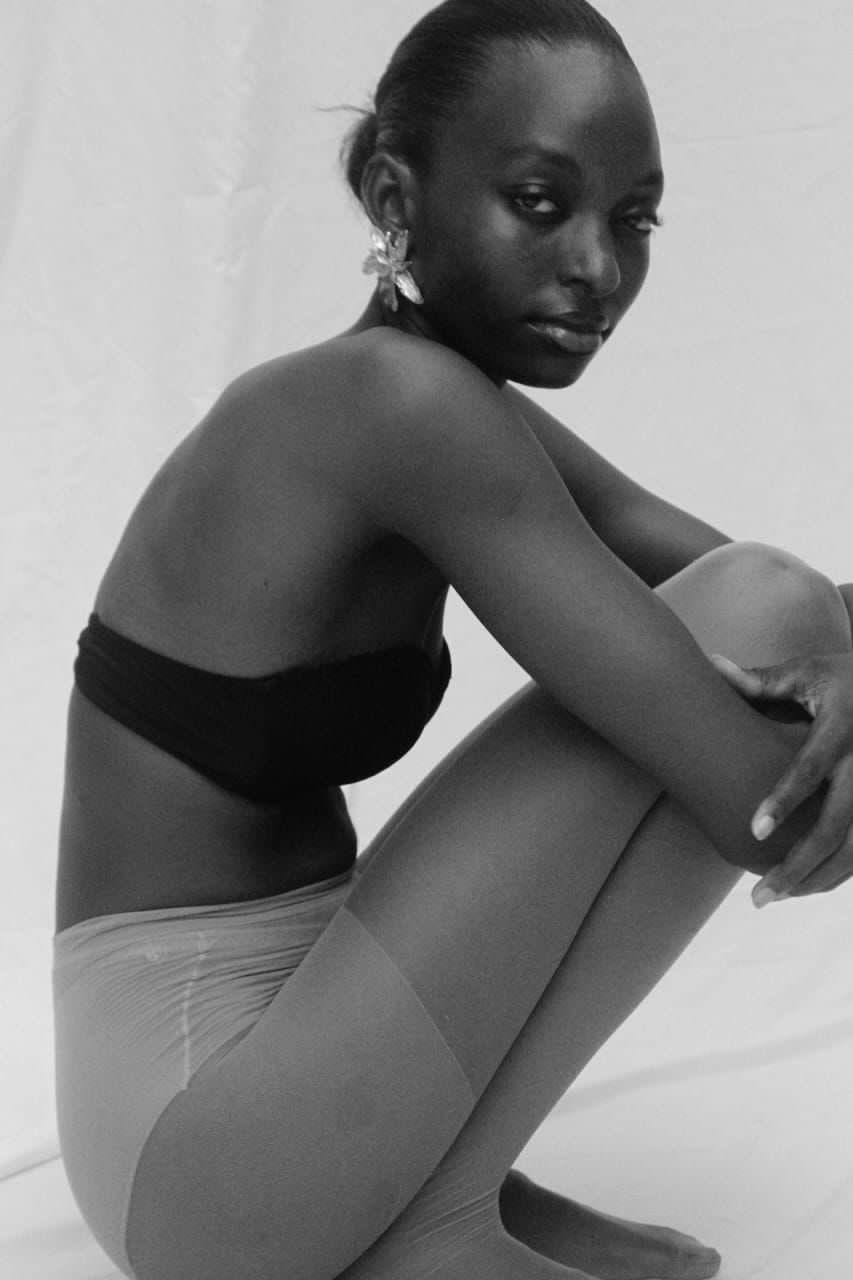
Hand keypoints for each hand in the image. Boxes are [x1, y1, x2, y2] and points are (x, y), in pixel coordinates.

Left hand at [709, 651, 852, 904]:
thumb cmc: (843, 679)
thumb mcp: (807, 674)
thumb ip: (760, 681)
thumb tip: (711, 665)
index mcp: (842, 726)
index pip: (812, 768)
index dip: (785, 799)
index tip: (753, 831)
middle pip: (837, 825)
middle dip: (799, 863)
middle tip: (759, 894)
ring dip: (816, 879)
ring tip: (771, 897)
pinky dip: (836, 873)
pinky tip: (803, 888)